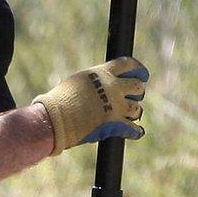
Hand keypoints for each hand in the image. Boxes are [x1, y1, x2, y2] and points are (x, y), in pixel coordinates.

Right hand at [33, 58, 149, 156]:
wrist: (55, 117)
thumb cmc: (60, 99)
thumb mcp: (78, 81)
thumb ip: (94, 82)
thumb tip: (99, 86)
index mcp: (103, 73)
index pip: (128, 64)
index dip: (138, 69)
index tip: (143, 74)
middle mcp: (113, 87)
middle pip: (136, 86)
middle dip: (137, 91)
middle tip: (135, 96)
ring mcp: (115, 106)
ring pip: (137, 108)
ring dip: (134, 111)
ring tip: (130, 114)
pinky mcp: (114, 124)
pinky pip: (132, 128)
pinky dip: (135, 131)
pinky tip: (136, 132)